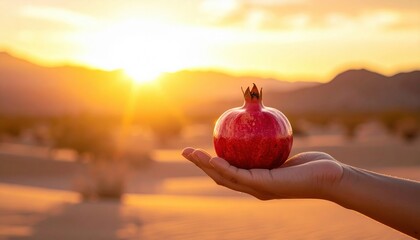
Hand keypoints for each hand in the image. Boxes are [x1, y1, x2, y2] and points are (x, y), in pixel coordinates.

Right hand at [182, 148, 343, 199]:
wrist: (332, 178)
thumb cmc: (312, 163)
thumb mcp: (285, 149)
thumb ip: (270, 142)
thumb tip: (259, 119)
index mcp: (256, 181)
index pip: (228, 173)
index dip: (210, 163)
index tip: (198, 150)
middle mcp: (255, 188)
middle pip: (220, 177)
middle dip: (200, 165)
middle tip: (184, 151)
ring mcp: (260, 190)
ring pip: (226, 178)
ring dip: (206, 167)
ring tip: (192, 154)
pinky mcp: (267, 187)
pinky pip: (242, 176)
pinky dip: (226, 168)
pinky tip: (214, 159)